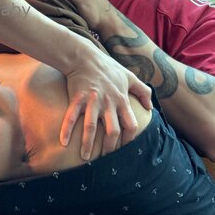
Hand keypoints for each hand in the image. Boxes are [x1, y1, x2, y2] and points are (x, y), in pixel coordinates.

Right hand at [62, 42, 152, 159]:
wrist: (84, 56)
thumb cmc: (107, 67)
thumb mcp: (129, 76)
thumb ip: (143, 91)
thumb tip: (150, 107)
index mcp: (121, 100)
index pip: (130, 125)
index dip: (129, 139)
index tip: (123, 148)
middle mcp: (108, 103)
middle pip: (112, 131)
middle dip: (110, 147)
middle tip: (105, 158)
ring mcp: (92, 101)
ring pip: (92, 127)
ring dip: (88, 144)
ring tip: (86, 158)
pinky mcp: (77, 98)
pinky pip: (71, 116)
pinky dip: (67, 130)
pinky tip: (64, 142)